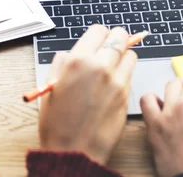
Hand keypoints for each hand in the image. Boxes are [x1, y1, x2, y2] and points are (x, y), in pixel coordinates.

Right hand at [38, 25, 136, 164]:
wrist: (74, 151)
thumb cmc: (58, 123)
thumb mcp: (51, 86)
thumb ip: (63, 63)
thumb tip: (72, 53)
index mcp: (78, 61)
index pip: (99, 30)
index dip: (98, 35)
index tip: (97, 41)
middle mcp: (100, 66)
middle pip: (120, 36)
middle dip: (115, 40)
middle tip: (110, 48)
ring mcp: (116, 80)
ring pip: (130, 53)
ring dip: (123, 56)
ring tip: (112, 67)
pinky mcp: (127, 94)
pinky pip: (131, 73)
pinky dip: (126, 73)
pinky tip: (114, 83)